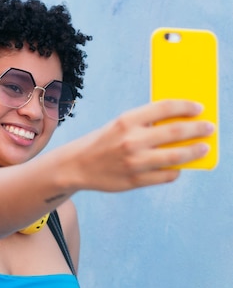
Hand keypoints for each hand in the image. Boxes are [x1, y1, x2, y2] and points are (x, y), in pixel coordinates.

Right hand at [74, 99, 214, 191]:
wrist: (77, 166)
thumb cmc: (103, 142)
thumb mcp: (120, 125)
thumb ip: (145, 123)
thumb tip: (179, 123)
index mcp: (127, 120)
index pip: (164, 108)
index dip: (186, 106)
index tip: (199, 108)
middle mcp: (132, 140)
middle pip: (175, 132)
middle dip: (197, 129)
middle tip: (209, 128)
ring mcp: (135, 162)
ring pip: (176, 157)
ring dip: (194, 152)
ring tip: (204, 148)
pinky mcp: (135, 181)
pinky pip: (166, 175)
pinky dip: (176, 170)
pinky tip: (178, 167)